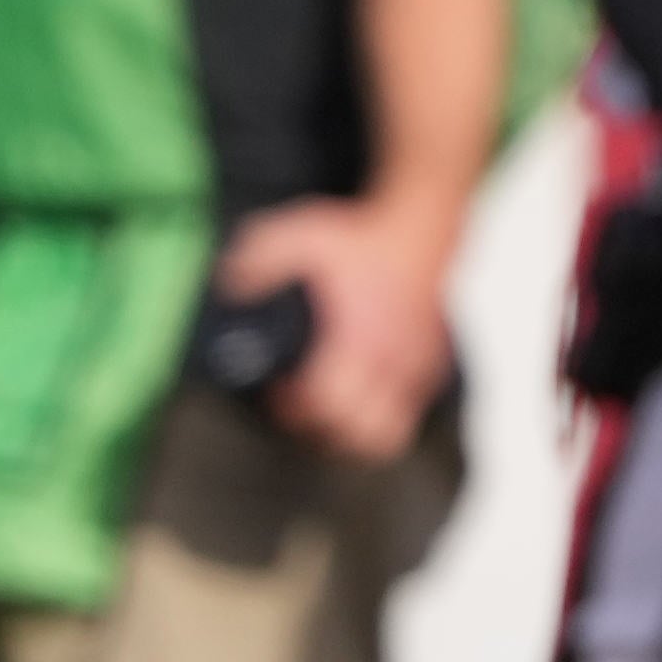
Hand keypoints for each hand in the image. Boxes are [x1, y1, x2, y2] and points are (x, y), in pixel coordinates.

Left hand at [216, 193, 462, 461]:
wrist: (421, 228)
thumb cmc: (363, 238)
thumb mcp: (300, 236)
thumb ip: (260, 260)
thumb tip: (228, 286)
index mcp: (357, 340)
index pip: (328, 405)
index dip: (296, 408)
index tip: (281, 389)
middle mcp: (390, 362)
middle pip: (361, 433)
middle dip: (326, 429)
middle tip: (306, 405)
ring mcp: (415, 368)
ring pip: (391, 432)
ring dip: (360, 430)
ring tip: (338, 409)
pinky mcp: (433, 364)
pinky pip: (413, 408)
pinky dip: (388, 408)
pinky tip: (366, 383)